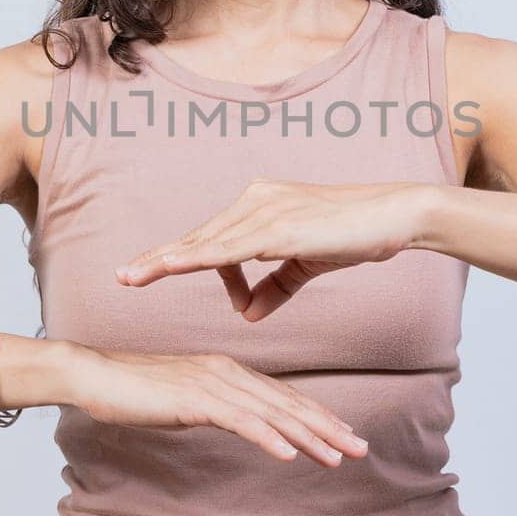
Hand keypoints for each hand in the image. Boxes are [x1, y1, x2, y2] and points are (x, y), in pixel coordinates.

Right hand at [66, 344, 368, 465]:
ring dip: (308, 436)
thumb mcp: (185, 399)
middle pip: (287, 403)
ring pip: (272, 413)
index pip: (283, 396)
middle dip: (327, 427)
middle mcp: (227, 372)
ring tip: (338, 456)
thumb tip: (238, 423)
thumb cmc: (134, 390)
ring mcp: (212, 383)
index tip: (345, 435)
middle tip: (360, 448)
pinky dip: (267, 436)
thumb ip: (214, 407)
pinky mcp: (194, 399)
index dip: (317, 416)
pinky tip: (288, 455)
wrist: (95, 376)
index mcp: (228, 371)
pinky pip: (239, 420)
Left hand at [113, 178, 426, 321]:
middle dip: (158, 259)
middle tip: (121, 277)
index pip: (211, 239)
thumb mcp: (305, 266)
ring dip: (167, 261)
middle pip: (198, 237)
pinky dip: (198, 259)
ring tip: (132, 278)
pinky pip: (231, 247)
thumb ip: (274, 288)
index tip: (146, 274)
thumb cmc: (354, 235)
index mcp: (260, 205)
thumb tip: (244, 315)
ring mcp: (267, 210)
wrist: (395, 216)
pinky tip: (173, 268)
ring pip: (206, 242)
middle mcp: (257, 201)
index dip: (180, 259)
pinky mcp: (281, 227)